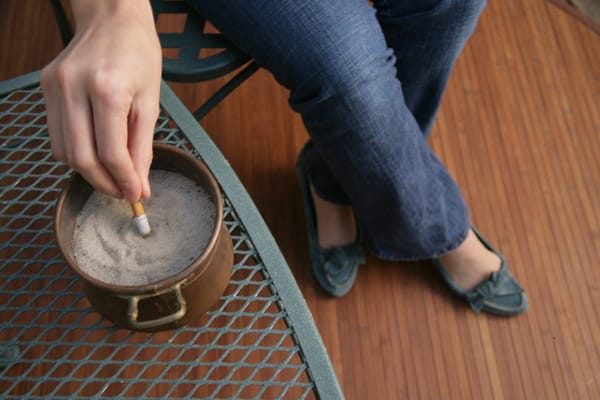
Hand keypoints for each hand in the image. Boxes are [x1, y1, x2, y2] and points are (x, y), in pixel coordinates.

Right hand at [41, 0, 161, 200]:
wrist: (112, 18)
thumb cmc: (139, 56)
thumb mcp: (150, 102)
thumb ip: (143, 148)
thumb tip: (139, 187)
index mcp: (107, 90)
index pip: (111, 152)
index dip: (124, 181)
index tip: (136, 195)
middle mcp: (74, 88)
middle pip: (81, 157)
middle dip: (104, 183)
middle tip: (122, 192)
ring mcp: (54, 87)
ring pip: (64, 151)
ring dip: (88, 172)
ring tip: (112, 175)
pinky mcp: (45, 88)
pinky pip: (57, 135)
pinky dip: (76, 153)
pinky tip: (96, 153)